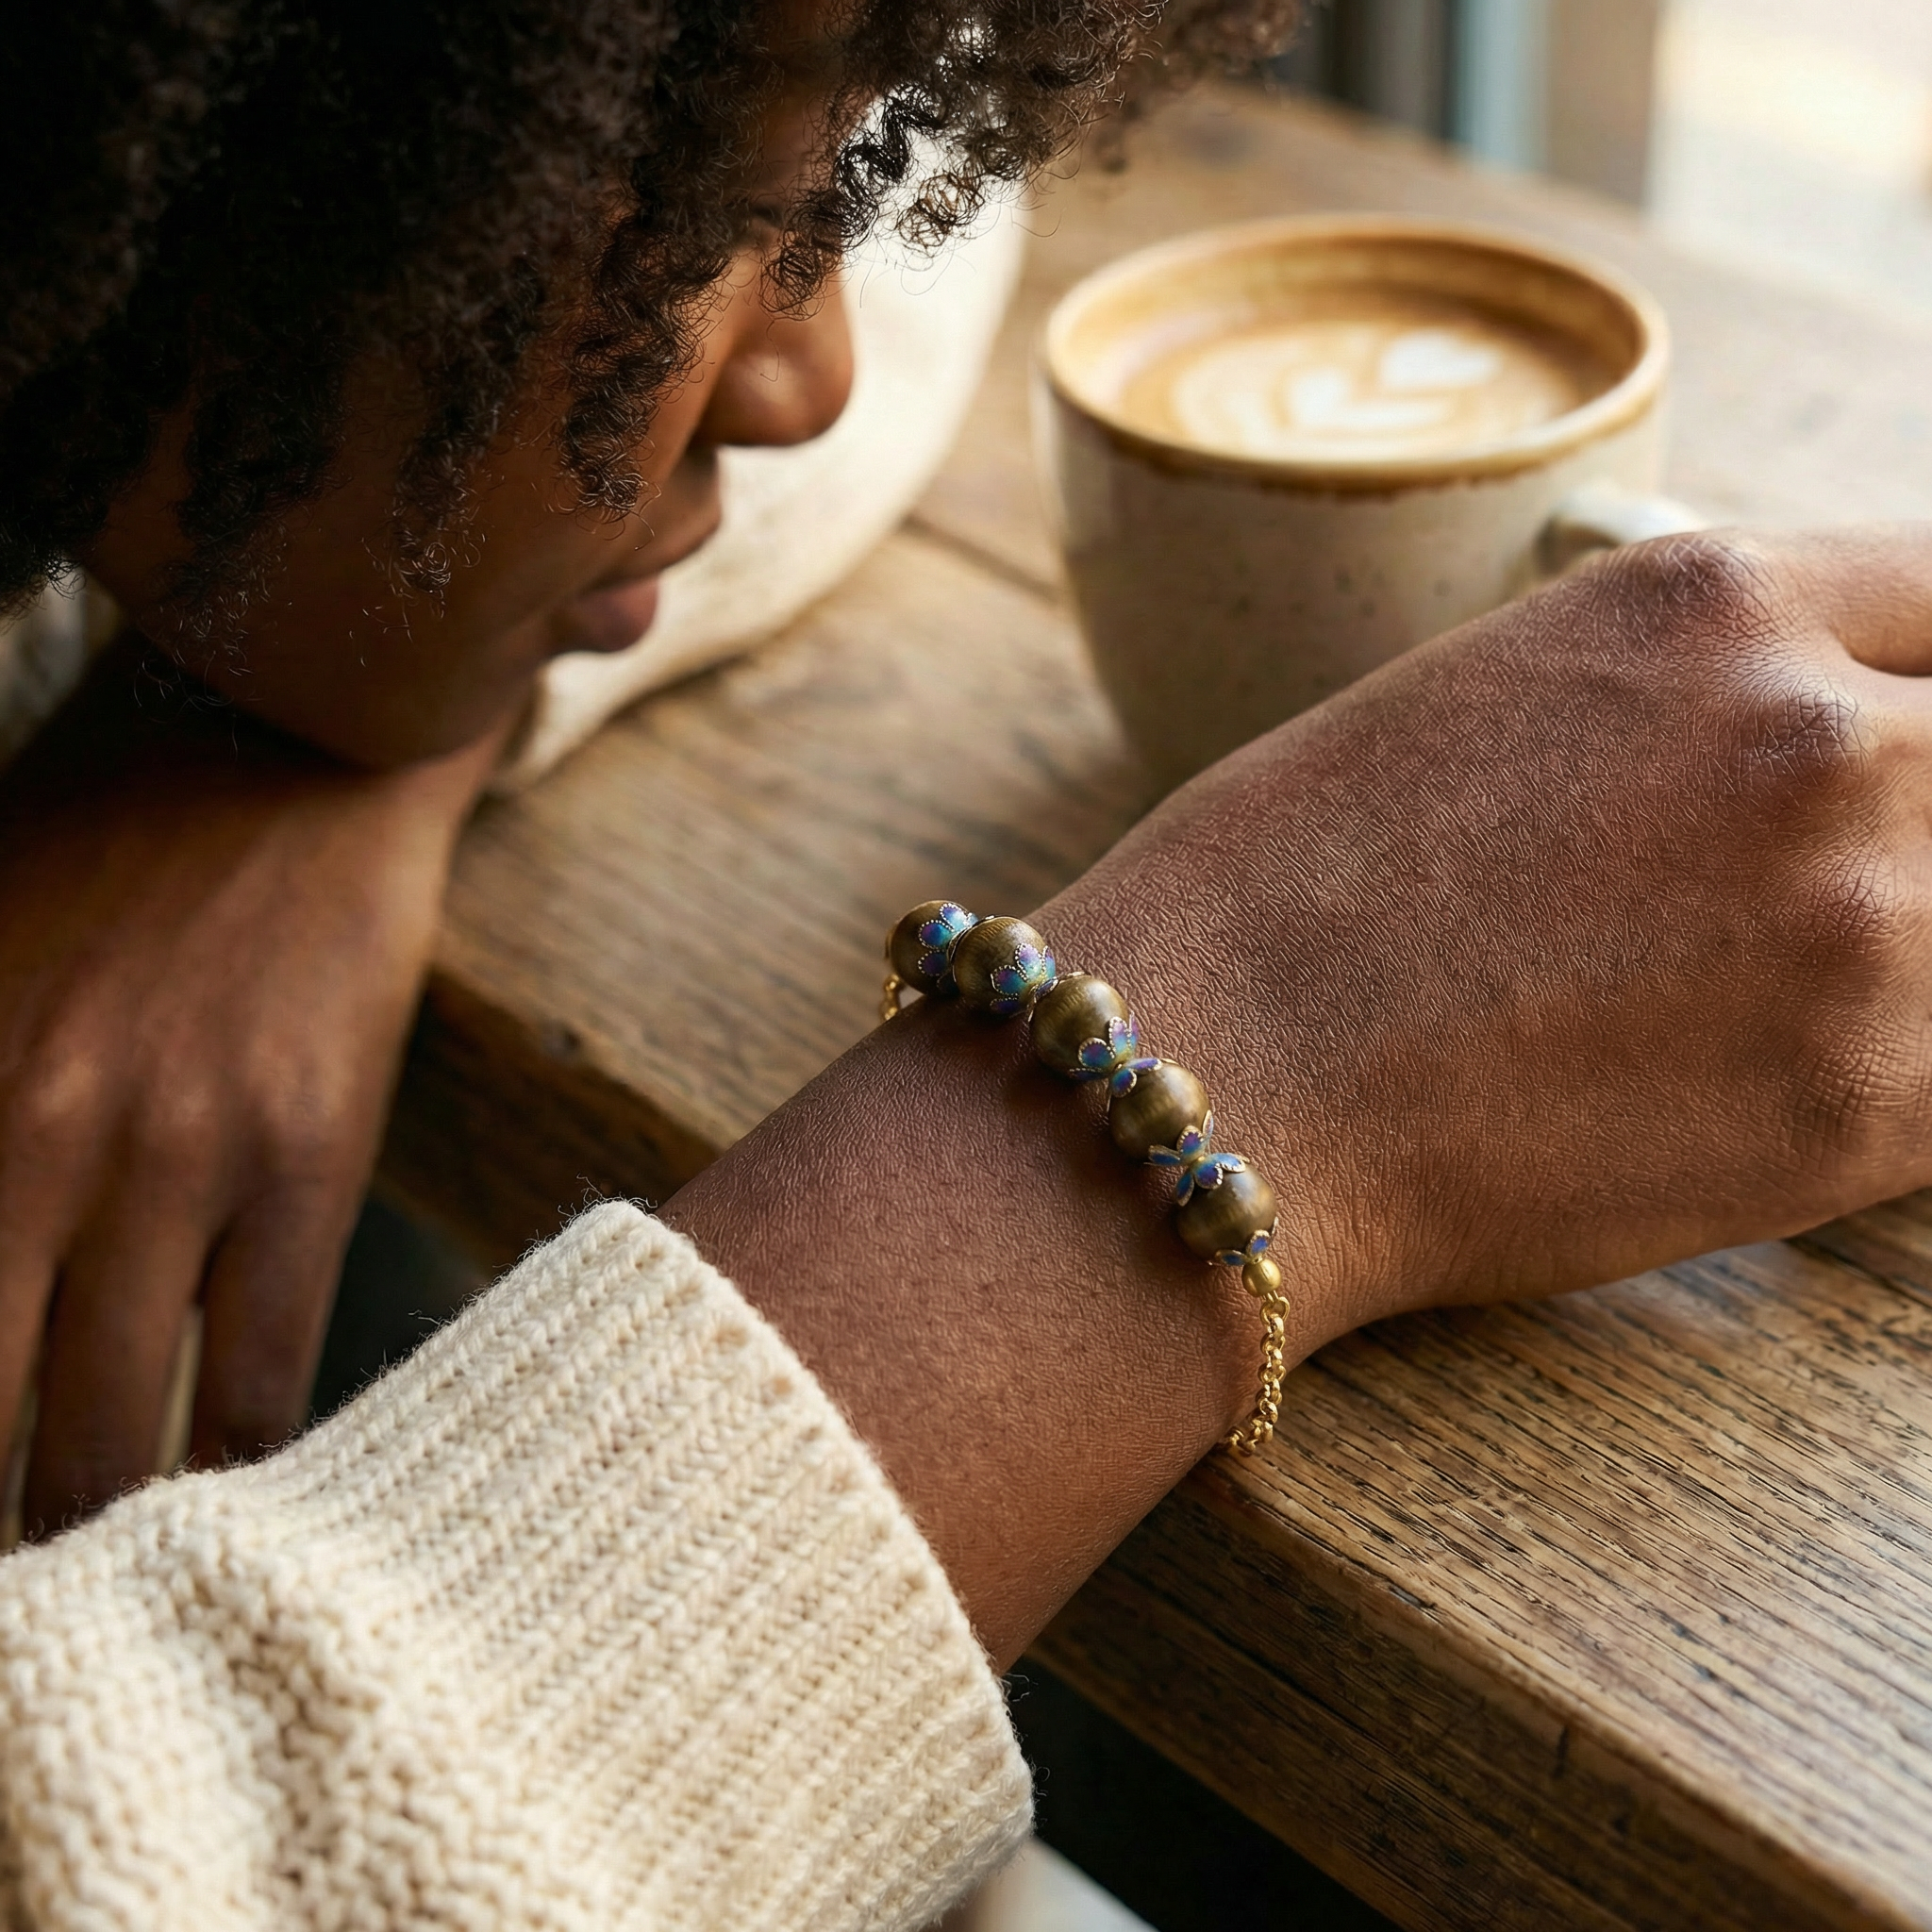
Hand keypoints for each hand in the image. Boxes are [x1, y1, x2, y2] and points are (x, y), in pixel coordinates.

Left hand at [0, 648, 498, 1533]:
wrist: (290, 737)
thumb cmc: (97, 840)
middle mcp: (41, 1140)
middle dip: (4, 1542)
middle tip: (21, 1603)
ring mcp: (185, 1154)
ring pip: (124, 1431)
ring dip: (100, 1532)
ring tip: (98, 1583)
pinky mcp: (311, 1153)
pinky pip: (266, 1369)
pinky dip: (240, 1461)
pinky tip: (228, 1498)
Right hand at [1060, 525, 1931, 1330]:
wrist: (1203, 1083)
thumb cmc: (1279, 897)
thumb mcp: (1486, 703)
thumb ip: (1681, 696)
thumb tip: (1804, 736)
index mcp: (1709, 597)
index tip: (1917, 739)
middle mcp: (1819, 730)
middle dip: (1930, 815)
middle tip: (1844, 893)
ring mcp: (1863, 917)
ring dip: (1921, 948)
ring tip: (1780, 996)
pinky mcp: (1865, 1106)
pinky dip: (1911, 1076)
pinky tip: (1793, 1086)